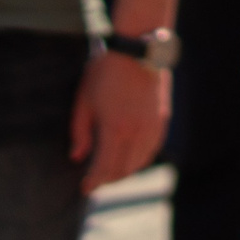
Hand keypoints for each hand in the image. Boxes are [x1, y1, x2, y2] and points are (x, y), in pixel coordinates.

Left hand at [69, 50, 170, 193]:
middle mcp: (136, 132)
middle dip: (108, 179)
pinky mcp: (162, 120)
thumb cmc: (104, 72)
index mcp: (114, 129)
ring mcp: (152, 126)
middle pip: (123, 170)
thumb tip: (77, 156)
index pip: (104, 167)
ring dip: (125, 172)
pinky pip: (152, 149)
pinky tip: (130, 157)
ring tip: (112, 172)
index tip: (85, 189)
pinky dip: (140, 159)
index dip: (93, 181)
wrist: (137, 50)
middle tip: (96, 181)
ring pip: (140, 162)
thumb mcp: (84, 100)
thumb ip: (80, 132)